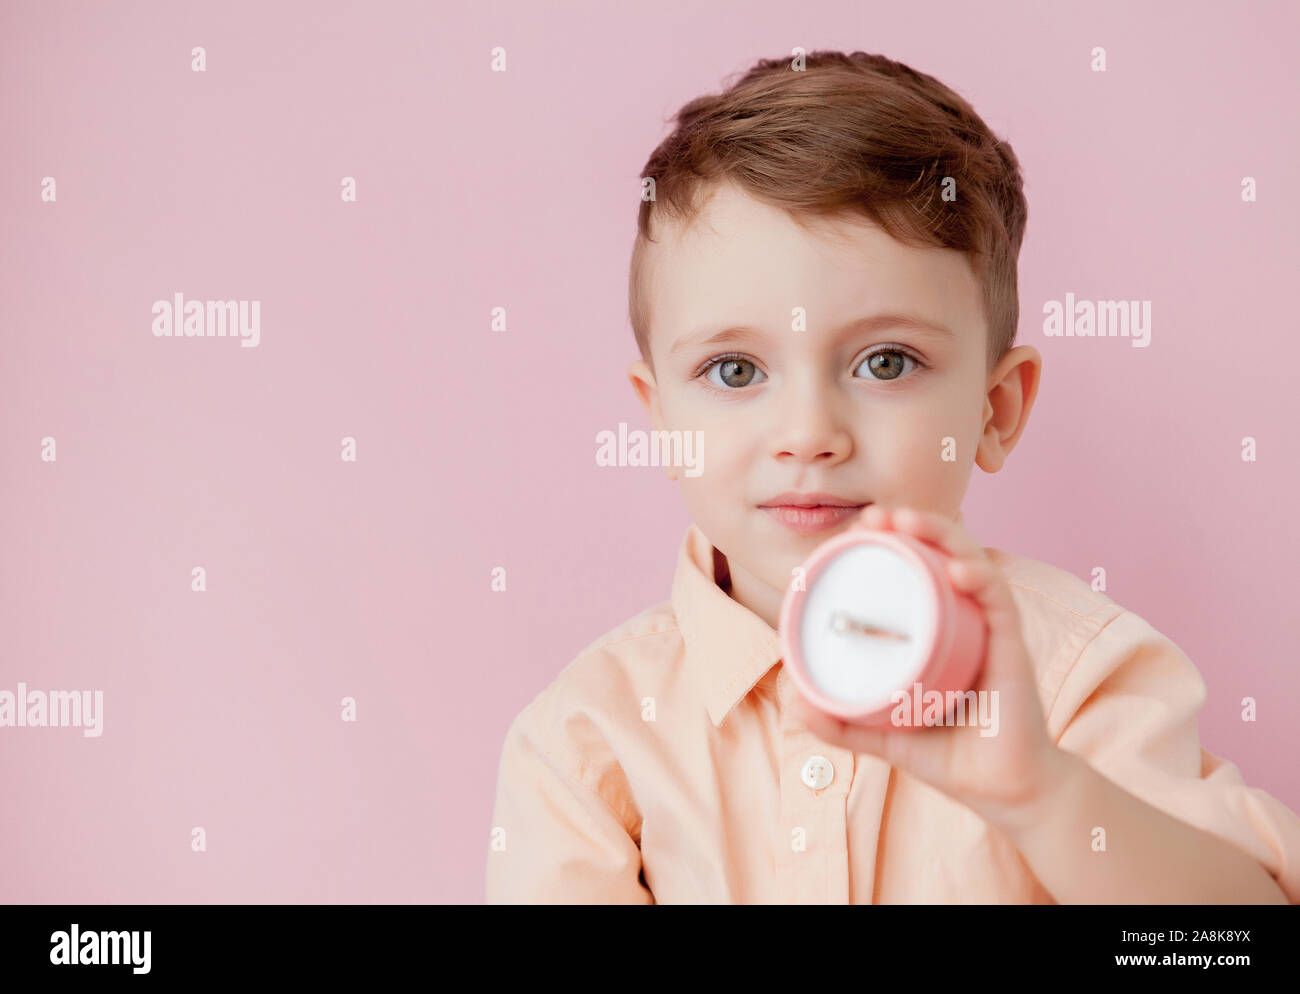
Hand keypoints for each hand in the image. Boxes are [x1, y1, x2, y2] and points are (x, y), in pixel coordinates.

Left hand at [785, 504, 1066, 830]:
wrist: (1004, 790)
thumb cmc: (949, 754)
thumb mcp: (882, 735)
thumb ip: (839, 723)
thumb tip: (791, 703)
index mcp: (936, 629)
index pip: (915, 570)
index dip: (890, 542)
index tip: (857, 528)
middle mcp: (964, 619)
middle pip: (941, 554)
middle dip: (911, 525)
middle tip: (876, 516)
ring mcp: (989, 628)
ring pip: (970, 562)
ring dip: (941, 534)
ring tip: (908, 521)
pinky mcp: (1012, 646)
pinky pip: (998, 600)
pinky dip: (980, 577)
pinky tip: (958, 571)